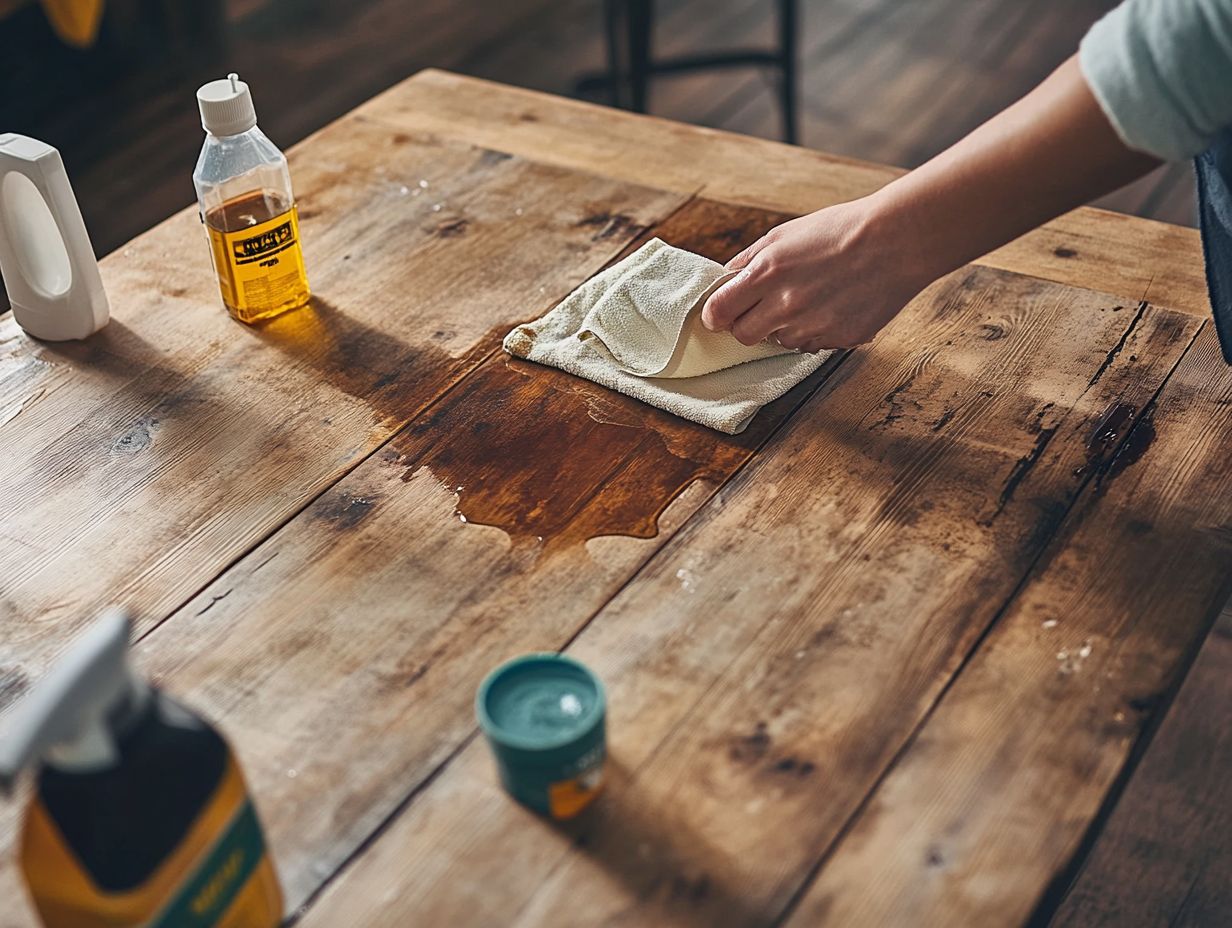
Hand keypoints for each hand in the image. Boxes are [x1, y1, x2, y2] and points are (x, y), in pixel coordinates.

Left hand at [701, 197, 932, 352]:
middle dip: (747, 325)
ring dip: (785, 327)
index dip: (715, 315)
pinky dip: (815, 330)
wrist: (896, 241)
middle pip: (744, 337)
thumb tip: (726, 280)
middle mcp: (786, 305)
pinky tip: (832, 305)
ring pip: (780, 342)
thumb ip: (749, 260)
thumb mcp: (784, 234)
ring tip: (810, 298)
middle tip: (763, 308)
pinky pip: (812, 344)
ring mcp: (813, 326)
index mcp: (767, 273)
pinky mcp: (839, 339)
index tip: (720, 314)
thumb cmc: (840, 230)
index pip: (719, 312)